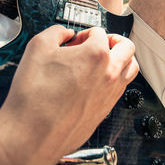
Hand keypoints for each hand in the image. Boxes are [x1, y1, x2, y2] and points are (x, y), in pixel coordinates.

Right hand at [0, 25, 137, 164]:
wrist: (33, 133)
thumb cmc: (35, 95)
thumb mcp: (38, 47)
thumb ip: (55, 32)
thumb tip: (64, 33)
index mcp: (95, 54)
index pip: (100, 32)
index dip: (85, 33)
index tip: (76, 41)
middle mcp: (109, 73)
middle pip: (126, 46)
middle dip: (113, 39)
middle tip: (101, 42)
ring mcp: (110, 93)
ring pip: (131, 68)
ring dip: (123, 57)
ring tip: (109, 57)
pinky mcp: (107, 109)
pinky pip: (123, 87)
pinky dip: (118, 77)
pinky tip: (101, 79)